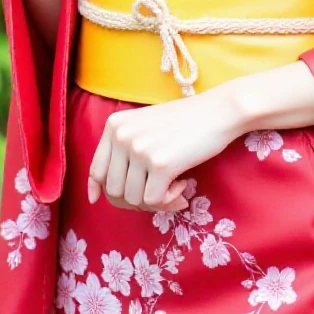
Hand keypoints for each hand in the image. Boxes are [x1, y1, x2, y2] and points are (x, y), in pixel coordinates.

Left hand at [87, 88, 241, 213]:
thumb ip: (121, 153)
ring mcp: (140, 149)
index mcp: (115, 125)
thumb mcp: (143, 128)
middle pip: (114, 191)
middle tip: (158, 193)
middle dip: (135, 200)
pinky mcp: (160, 164)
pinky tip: (183, 184)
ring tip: (174, 186)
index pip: (96, 171)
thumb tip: (96, 196)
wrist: (217, 111)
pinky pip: (154, 201)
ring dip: (155, 202)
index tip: (103, 200)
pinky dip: (169, 201)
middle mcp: (122, 136)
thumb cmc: (183, 122)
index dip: (100, 191)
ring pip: (134, 199)